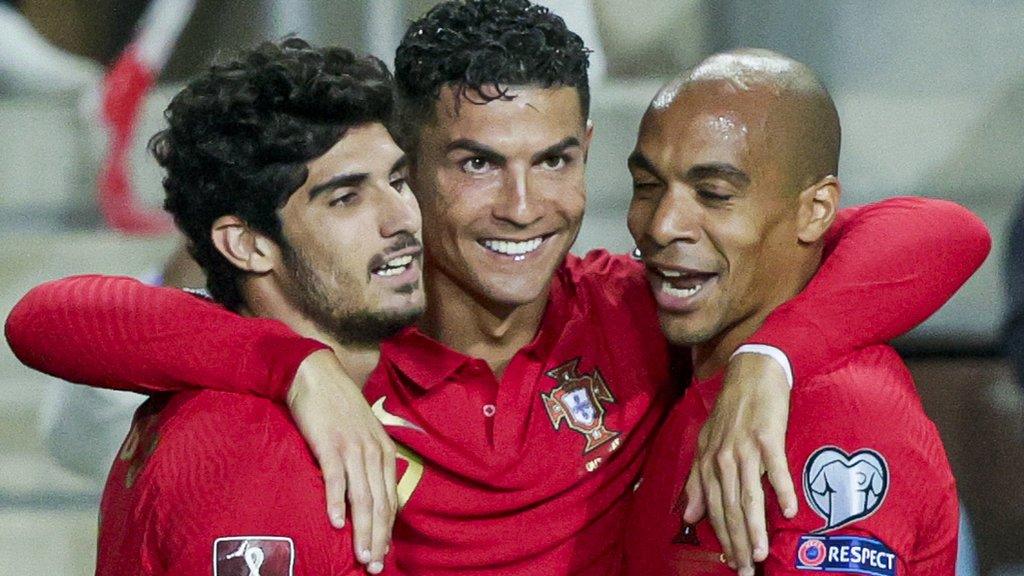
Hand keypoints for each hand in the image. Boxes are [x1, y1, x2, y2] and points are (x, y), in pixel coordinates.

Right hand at [287, 350, 396, 574]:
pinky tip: (335, 523)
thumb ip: (369, 462)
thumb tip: (370, 494)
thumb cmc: (338, 408)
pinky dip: (336, 502)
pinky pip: (335, 479)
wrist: (316, 376)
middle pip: (379, 505)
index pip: (390, 500)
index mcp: (384, 452)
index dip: (387, 530)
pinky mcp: (330, 444)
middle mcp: (373, 452)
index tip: (383, 555)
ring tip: (361, 556)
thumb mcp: (364, 434)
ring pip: (362, 498)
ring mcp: (352, 449)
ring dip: (362, 530)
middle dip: (378, 539)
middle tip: (374, 566)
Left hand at [682, 352, 797, 574]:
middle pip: (730, 508)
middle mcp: (723, 458)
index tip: (731, 563)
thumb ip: (697, 480)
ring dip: (755, 527)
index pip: (714, 508)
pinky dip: (781, 490)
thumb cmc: (731, 412)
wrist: (751, 373)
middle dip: (738, 543)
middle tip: (747, 570)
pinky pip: (775, 468)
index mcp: (708, 462)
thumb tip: (688, 516)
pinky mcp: (768, 437)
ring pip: (749, 495)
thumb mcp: (706, 444)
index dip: (722, 538)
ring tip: (762, 554)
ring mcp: (745, 448)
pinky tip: (788, 511)